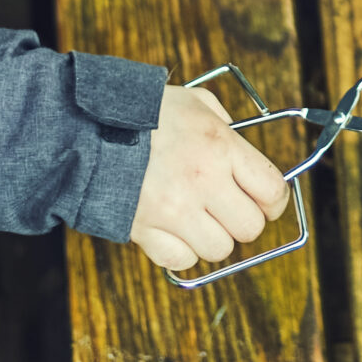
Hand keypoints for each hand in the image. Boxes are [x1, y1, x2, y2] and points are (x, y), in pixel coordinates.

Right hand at [128, 82, 291, 274]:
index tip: (267, 200)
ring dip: (213, 236)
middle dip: (244, 219)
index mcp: (220, 146)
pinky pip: (181, 260)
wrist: (87, 127)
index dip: (275, 200)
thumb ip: (224, 123)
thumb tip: (242, 148)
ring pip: (219, 249)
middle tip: (229, 208)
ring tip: (197, 217)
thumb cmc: (142, 112)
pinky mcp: (145, 231)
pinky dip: (182, 251)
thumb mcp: (193, 102)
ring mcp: (174, 210)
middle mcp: (203, 181)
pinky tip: (174, 230)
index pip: (272, 190)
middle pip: (250, 226)